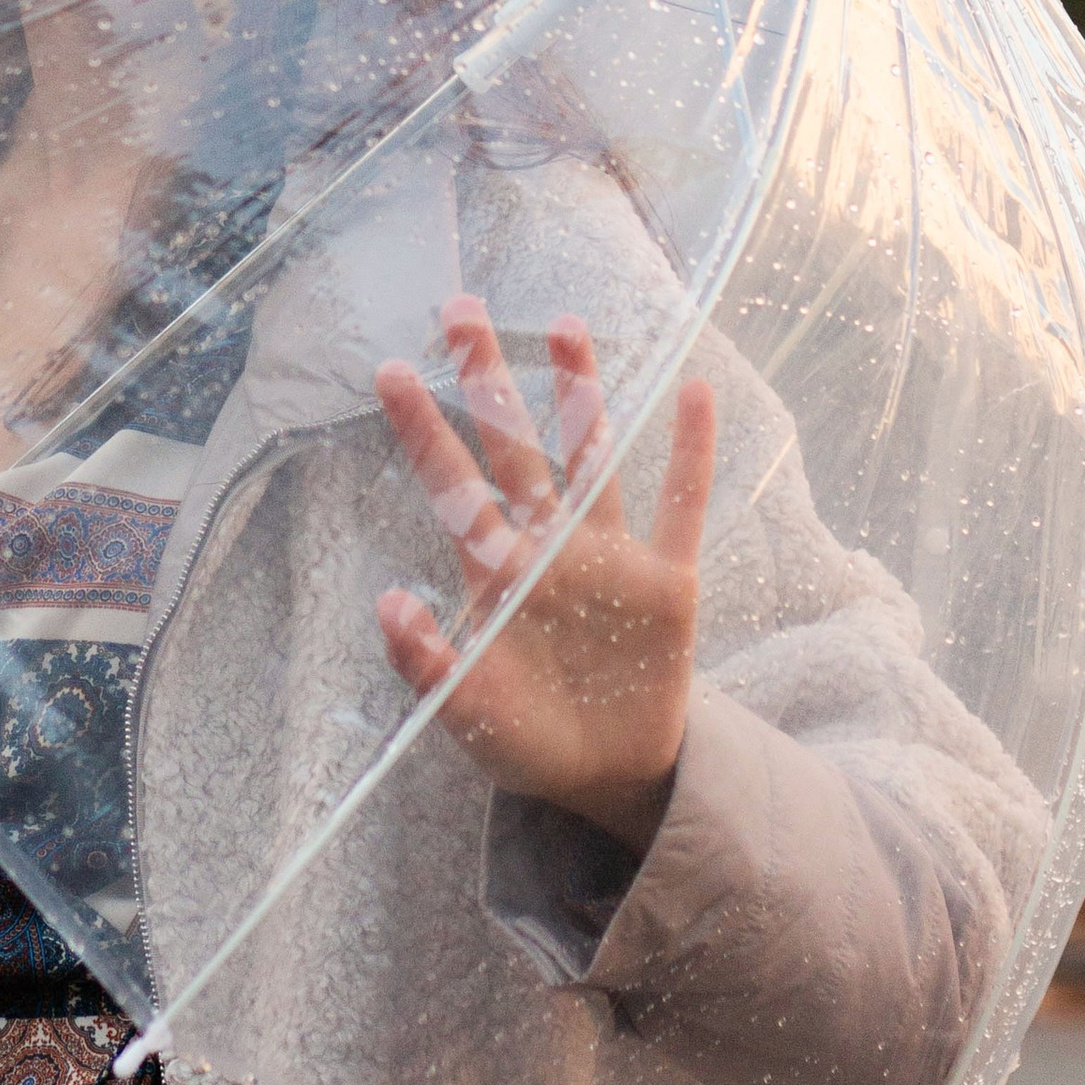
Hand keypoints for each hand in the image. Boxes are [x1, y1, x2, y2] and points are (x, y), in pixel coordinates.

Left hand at [373, 294, 715, 852]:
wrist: (608, 778)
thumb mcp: (464, 714)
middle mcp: (550, 547)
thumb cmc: (525, 739)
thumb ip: (426, 664)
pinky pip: (683, 508)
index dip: (423, 430)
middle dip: (488, 380)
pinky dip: (692, 454)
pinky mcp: (667, 583)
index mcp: (496, 572)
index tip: (391, 371)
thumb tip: (388, 601)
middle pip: (515, 447)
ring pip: (592, 457)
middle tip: (459, 307)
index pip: (453, 485)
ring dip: (581, 394)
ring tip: (565, 322)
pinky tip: (696, 391)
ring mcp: (610, 558)